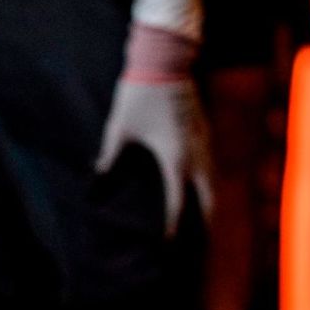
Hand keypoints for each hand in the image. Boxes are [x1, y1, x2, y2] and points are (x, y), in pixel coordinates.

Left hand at [97, 22, 212, 237]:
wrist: (166, 58)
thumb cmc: (139, 93)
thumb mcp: (119, 131)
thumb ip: (109, 162)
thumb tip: (95, 186)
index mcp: (176, 160)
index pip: (179, 206)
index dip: (174, 231)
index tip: (168, 250)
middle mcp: (198, 155)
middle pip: (209, 202)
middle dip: (204, 228)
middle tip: (196, 252)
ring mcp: (207, 143)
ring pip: (214, 185)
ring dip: (209, 208)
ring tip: (201, 231)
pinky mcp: (206, 133)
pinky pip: (212, 169)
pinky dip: (208, 187)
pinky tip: (198, 195)